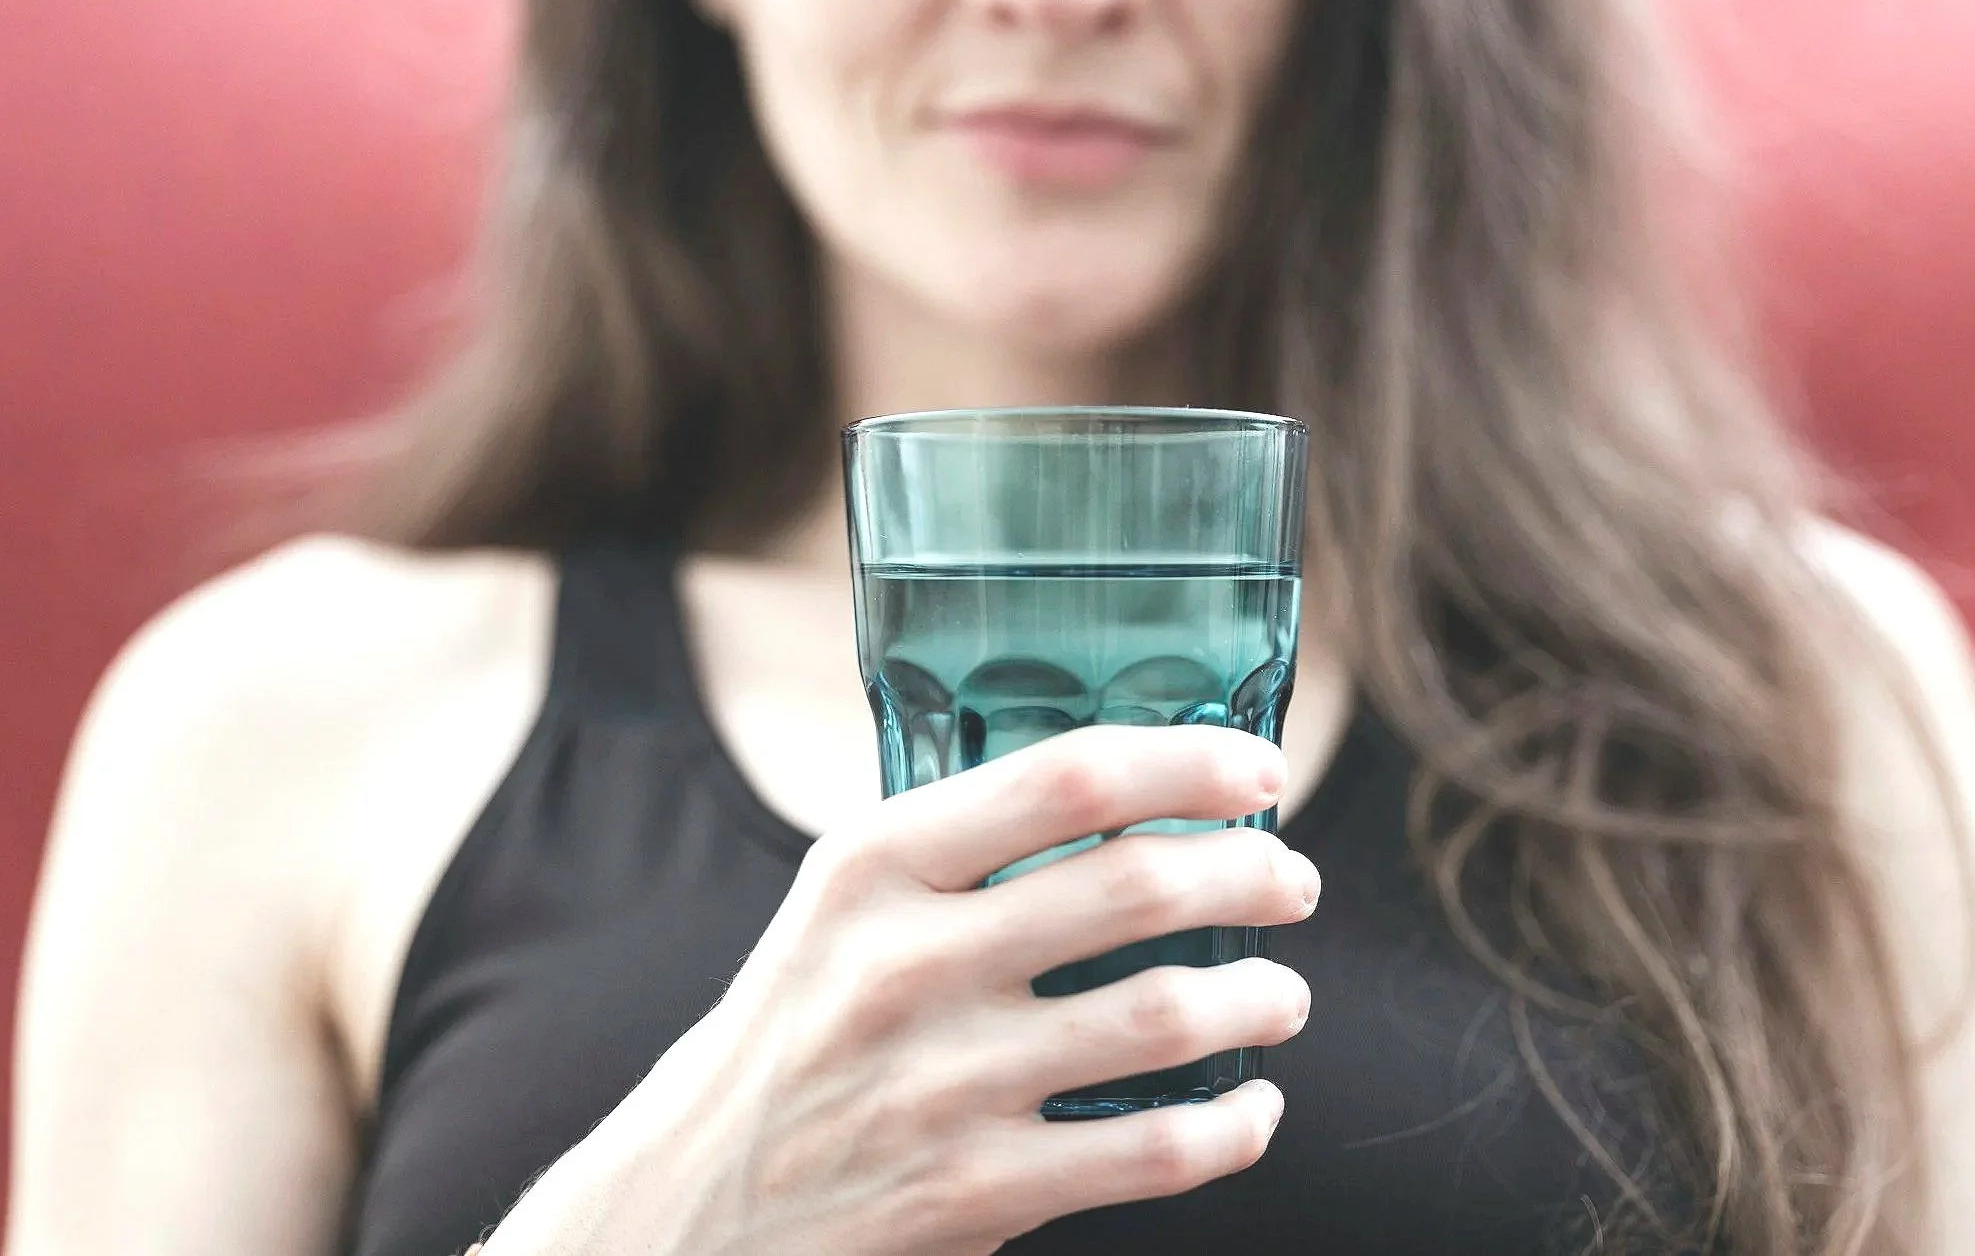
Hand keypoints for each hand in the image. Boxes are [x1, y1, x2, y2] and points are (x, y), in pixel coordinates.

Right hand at [484, 723, 1319, 1255]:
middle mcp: (904, 964)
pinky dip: (1228, 1128)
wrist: (683, 1208)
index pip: (1058, 780)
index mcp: (870, 868)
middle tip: (1291, 882)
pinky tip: (1250, 1108)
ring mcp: (938, 1085)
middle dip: (1248, 876)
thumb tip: (1137, 799)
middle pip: (1131, 888)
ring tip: (1285, 992)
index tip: (1256, 772)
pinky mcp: (969, 1193)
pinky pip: (1148, 1153)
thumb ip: (959, 854)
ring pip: (1159, 1018)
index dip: (1183, 765)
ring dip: (1258, 998)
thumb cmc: (791, 1035)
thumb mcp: (840, 910)